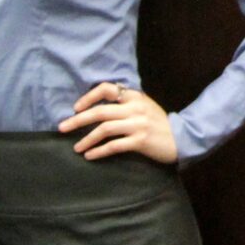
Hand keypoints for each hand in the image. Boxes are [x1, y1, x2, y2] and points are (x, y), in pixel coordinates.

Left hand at [60, 83, 177, 162]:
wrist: (181, 138)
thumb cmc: (159, 124)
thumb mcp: (144, 107)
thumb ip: (126, 104)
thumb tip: (98, 107)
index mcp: (134, 97)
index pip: (106, 89)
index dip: (88, 97)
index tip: (76, 108)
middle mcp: (135, 108)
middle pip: (100, 112)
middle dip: (77, 120)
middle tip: (62, 128)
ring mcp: (138, 125)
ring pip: (105, 129)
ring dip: (86, 139)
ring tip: (76, 148)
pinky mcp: (141, 141)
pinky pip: (114, 146)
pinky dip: (99, 151)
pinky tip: (90, 156)